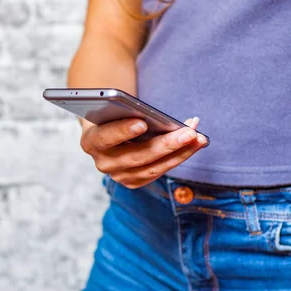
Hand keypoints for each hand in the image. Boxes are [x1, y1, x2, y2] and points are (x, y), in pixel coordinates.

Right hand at [80, 117, 207, 188]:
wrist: (106, 130)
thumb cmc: (113, 114)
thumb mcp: (114, 109)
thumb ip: (126, 111)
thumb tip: (156, 117)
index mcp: (91, 141)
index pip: (106, 137)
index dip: (123, 131)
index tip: (141, 122)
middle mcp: (103, 163)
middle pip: (138, 156)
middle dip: (167, 143)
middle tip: (189, 132)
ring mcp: (119, 175)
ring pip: (153, 167)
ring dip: (180, 152)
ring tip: (199, 138)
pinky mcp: (134, 181)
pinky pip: (160, 171)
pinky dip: (179, 156)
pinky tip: (195, 143)